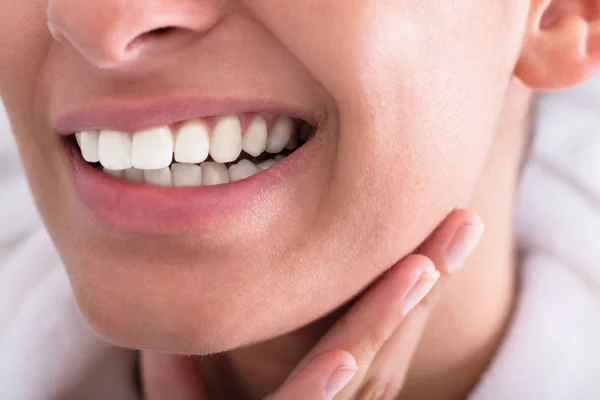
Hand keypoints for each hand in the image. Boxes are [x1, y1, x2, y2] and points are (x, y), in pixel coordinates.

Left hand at [141, 210, 484, 399]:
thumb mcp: (201, 371)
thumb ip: (221, 327)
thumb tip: (213, 266)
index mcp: (325, 376)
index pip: (372, 324)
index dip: (404, 278)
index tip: (439, 220)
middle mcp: (334, 397)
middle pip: (385, 341)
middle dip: (426, 284)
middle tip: (463, 222)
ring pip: (357, 371)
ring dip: (387, 320)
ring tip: (424, 267)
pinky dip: (320, 386)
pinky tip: (343, 357)